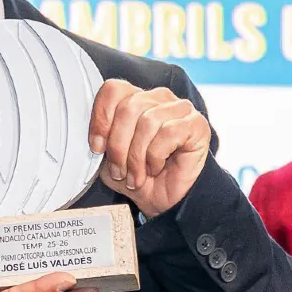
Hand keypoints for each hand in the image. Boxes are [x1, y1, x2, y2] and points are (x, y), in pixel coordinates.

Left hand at [89, 79, 211, 218]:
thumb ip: (101, 139)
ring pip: (148, 121)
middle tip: (120, 170)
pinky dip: (156, 156)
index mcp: (137, 99)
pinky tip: (156, 168)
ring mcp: (180, 108)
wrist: (165, 202)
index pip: (113, 90)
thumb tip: (95, 136)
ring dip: (137, 156)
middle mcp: (159, 98)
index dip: (101, 118)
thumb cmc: (140, 176)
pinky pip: (169, 133)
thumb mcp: (109, 157)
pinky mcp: (196, 124)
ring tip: (136, 175)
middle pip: (129, 107)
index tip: (97, 147)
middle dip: (119, 145)